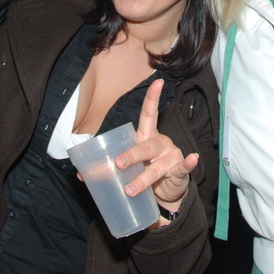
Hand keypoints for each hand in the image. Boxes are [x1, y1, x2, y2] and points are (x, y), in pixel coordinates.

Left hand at [114, 79, 198, 213]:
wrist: (166, 191)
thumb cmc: (144, 170)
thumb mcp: (128, 166)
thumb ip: (108, 167)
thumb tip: (81, 175)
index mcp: (147, 137)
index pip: (149, 114)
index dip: (152, 98)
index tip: (158, 82)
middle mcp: (160, 143)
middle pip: (146, 145)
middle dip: (132, 154)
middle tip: (118, 163)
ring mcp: (171, 156)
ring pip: (156, 166)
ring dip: (143, 178)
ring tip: (130, 189)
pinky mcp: (180, 170)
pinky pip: (184, 167)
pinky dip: (188, 163)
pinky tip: (191, 158)